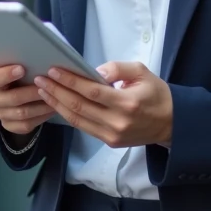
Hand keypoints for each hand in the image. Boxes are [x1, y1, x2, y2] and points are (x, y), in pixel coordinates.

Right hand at [0, 64, 54, 135]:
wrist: (17, 97)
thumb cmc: (20, 77)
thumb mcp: (17, 68)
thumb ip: (23, 65)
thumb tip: (39, 60)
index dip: (6, 75)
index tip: (22, 69)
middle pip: (12, 98)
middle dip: (31, 93)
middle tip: (47, 86)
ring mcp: (1, 114)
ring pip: (22, 113)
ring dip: (40, 106)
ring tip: (55, 98)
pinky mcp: (10, 126)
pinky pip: (26, 125)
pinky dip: (41, 117)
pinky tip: (52, 109)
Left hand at [36, 62, 172, 148]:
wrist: (171, 123)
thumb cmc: (156, 93)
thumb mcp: (142, 72)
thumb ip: (117, 68)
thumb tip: (94, 71)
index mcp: (127, 103)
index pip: (92, 92)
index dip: (70, 81)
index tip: (53, 70)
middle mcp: (117, 122)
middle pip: (79, 107)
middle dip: (56, 92)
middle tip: (40, 79)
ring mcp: (112, 135)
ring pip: (77, 120)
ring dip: (57, 104)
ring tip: (43, 90)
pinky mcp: (109, 142)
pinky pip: (84, 127)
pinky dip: (67, 115)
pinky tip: (57, 103)